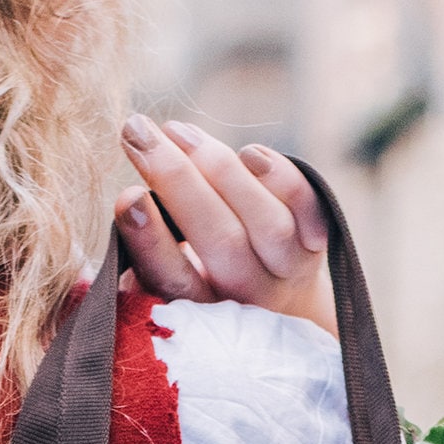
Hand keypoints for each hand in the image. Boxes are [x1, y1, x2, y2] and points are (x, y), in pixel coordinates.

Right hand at [115, 118, 335, 336]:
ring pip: (267, 223)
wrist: (284, 303)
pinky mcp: (317, 241)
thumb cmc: (206, 277)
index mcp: (206, 312)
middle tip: (135, 132)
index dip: (153, 242)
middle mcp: (251, 296)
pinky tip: (247, 154)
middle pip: (222, 243)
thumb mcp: (173, 279)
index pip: (177, 282)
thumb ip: (148, 256)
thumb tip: (125, 213)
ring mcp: (289, 269)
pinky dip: (281, 178)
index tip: (127, 197)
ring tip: (175, 131)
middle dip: (177, 182)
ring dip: (220, 170)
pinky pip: (307, 207)